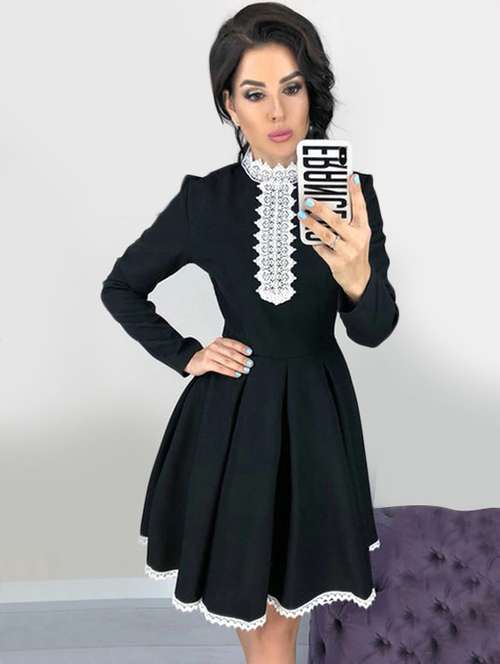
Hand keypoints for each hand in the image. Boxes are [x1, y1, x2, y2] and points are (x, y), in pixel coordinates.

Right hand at [184, 336, 253, 377]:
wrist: (192, 360)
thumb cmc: (210, 356)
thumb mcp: (219, 349)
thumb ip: (229, 349)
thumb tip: (246, 355)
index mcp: (220, 341)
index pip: (233, 343)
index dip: (242, 347)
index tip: (250, 353)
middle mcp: (215, 346)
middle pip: (231, 353)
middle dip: (242, 359)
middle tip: (250, 364)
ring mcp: (210, 354)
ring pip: (227, 361)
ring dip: (238, 366)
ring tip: (245, 370)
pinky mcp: (206, 363)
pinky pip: (220, 368)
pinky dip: (230, 372)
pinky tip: (236, 374)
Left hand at [298, 173, 371, 300]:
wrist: (358, 279)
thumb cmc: (355, 253)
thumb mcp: (358, 236)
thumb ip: (348, 222)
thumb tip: (329, 205)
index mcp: (363, 229)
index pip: (360, 207)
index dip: (356, 192)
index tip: (350, 177)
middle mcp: (357, 239)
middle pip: (337, 220)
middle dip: (321, 209)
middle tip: (308, 200)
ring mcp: (347, 251)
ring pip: (326, 234)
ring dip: (312, 224)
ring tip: (302, 215)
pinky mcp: (337, 262)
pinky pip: (321, 249)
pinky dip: (314, 242)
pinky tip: (308, 236)